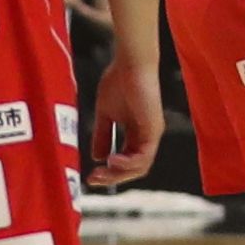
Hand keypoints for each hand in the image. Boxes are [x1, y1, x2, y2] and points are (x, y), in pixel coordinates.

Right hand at [85, 55, 165, 187]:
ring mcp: (152, 133)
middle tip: (92, 179)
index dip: (109, 172)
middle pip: (134, 169)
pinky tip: (111, 159)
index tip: (90, 175)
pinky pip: (144, 156)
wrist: (129, 64)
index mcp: (137, 133)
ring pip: (140, 167)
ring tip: (100, 172)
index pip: (127, 162)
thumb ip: (103, 135)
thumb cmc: (119, 82)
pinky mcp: (154, 129)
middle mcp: (147, 136)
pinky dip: (127, 163)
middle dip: (112, 178)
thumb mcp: (106, 114)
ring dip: (118, 174)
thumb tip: (98, 157)